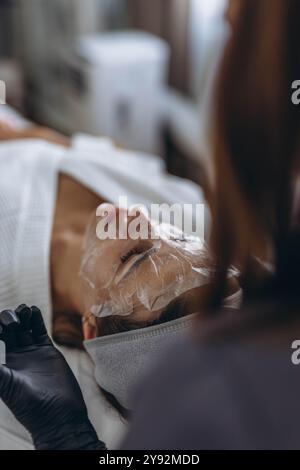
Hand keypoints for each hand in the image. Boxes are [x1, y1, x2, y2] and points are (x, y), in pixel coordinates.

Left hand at [0, 305, 104, 449]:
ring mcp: (34, 352)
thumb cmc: (29, 405)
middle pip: (10, 329)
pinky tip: (33, 311)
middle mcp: (18, 355)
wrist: (58, 413)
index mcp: (6, 363)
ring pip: (25, 327)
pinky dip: (36, 319)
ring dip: (23, 315)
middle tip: (13, 321)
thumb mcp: (6, 384)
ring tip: (24, 310)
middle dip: (9, 319)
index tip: (0, 327)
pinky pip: (40, 331)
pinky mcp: (48, 351)